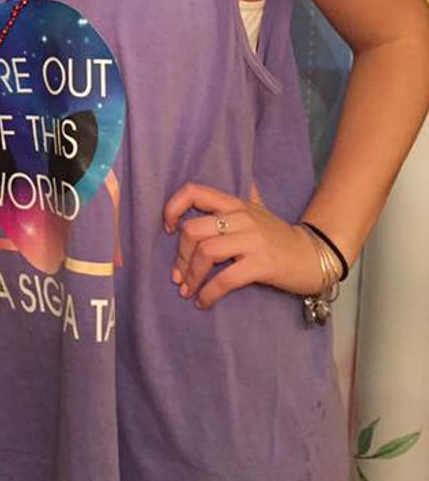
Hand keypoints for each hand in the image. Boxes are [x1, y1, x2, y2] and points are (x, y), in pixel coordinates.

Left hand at [162, 182, 324, 309]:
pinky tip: (204, 302)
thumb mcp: (257, 210)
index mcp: (234, 203)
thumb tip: (236, 178)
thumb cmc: (278, 235)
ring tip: (187, 291)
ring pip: (206, 253)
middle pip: (193, 230)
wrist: (313, 255)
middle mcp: (241, 218)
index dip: (173, 207)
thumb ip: (241, 197)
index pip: (194, 191)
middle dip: (180, 256)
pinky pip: (225, 279)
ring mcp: (252, 240)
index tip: (166, 229)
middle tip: (178, 275)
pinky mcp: (262, 264)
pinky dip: (209, 293)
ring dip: (191, 276)